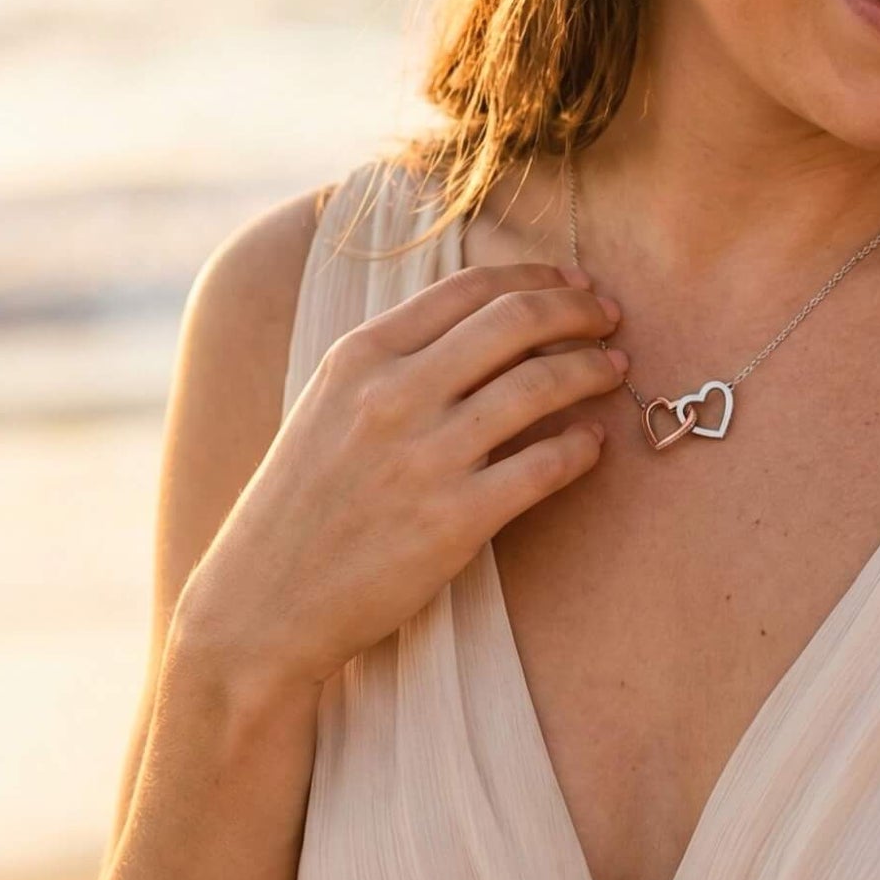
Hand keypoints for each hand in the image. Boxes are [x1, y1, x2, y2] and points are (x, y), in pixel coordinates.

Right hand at [173, 260, 626, 691]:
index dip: (536, 276)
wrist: (263, 603)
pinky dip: (582, 449)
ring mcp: (425, 458)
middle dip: (578, 311)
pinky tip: (594, 445)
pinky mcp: (454, 521)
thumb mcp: (328, 407)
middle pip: (516, 321)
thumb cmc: (301, 505)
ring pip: (540, 387)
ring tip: (616, 371)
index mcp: (359, 356)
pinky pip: (544, 466)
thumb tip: (482, 324)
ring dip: (592, 371)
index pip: (469, 289)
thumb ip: (393, 362)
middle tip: (611, 318)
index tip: (574, 284)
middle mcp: (392, 396)